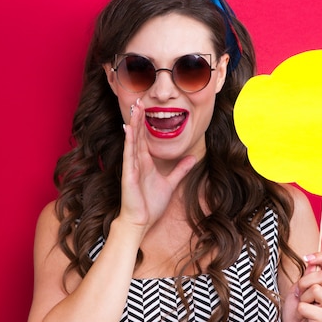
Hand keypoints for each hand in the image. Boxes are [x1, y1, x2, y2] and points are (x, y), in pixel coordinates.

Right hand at [119, 99, 195, 230]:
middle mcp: (137, 162)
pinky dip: (129, 141)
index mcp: (145, 162)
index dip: (145, 122)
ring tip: (134, 108)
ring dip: (133, 124)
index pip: (145, 137)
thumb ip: (180, 170)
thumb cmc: (151, 204)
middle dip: (138, 117)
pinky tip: (128, 129)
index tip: (146, 106)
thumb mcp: (171, 183)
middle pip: (138, 135)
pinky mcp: (129, 175)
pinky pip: (129, 155)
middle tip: (138, 99)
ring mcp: (132, 167)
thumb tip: (192, 157)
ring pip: (132, 141)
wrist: (141, 221)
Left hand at [282, 252, 321, 321]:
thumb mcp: (298, 288)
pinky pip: (307, 306)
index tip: (306, 259)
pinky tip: (304, 317)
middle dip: (304, 283)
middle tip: (300, 295)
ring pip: (315, 289)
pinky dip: (299, 310)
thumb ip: (306, 276)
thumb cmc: (296, 310)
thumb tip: (312, 265)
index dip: (320, 257)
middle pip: (321, 276)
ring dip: (302, 297)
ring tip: (303, 307)